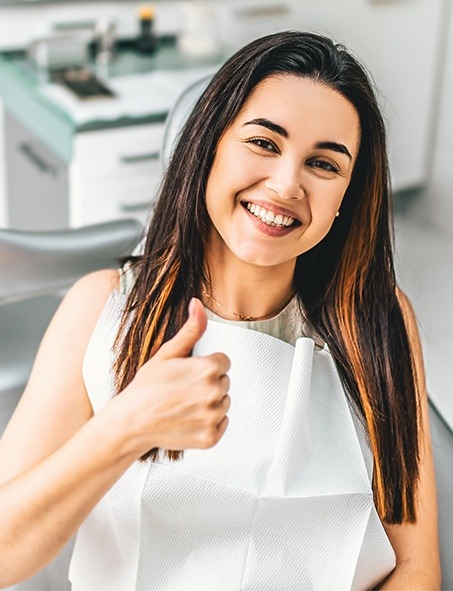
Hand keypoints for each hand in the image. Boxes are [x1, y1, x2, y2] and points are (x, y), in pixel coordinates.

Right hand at [118, 298, 230, 454]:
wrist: (131, 422)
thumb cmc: (146, 388)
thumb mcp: (167, 353)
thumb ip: (191, 329)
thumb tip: (197, 304)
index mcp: (207, 368)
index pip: (223, 362)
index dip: (204, 366)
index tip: (187, 374)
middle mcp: (214, 392)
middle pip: (224, 381)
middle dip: (207, 383)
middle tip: (182, 390)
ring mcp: (213, 417)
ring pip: (224, 403)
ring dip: (209, 404)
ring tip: (183, 404)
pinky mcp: (211, 437)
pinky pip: (222, 424)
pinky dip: (208, 423)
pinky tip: (188, 419)